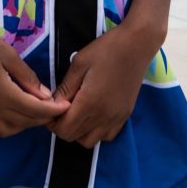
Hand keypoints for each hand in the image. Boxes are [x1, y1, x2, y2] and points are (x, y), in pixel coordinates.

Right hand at [0, 11, 69, 137]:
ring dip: (22, 124)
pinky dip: (4, 123)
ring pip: (6, 130)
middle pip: (22, 123)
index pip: (34, 110)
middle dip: (41, 118)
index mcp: (3, 95)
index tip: (66, 107)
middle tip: (52, 107)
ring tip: (32, 110)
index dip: (52, 110)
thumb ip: (26, 77)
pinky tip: (8, 110)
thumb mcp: (8, 54)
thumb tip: (44, 95)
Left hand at [48, 24, 157, 148]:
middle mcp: (103, 117)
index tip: (49, 109)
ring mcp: (116, 119)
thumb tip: (52, 104)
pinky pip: (106, 136)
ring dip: (78, 131)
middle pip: (75, 137)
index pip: (64, 130)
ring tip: (76, 111)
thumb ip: (65, 87)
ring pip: (90, 141)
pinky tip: (92, 114)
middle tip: (60, 108)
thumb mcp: (79, 64)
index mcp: (90, 103)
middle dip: (62, 126)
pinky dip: (95, 131)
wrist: (137, 45)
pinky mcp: (125, 116)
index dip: (52, 123)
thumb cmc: (105, 50)